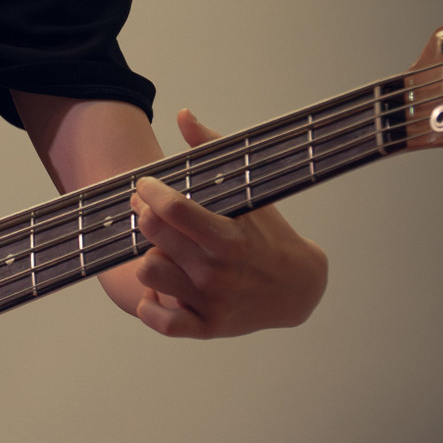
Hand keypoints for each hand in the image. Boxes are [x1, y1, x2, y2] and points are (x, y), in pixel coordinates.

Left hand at [123, 109, 329, 338]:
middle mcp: (218, 272)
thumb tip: (182, 114)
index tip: (146, 185)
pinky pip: (160, 321)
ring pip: (149, 271)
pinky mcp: (206, 328)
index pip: (173, 209)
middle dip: (143, 214)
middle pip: (154, 235)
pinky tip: (158, 286)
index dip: (149, 192)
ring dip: (149, 256)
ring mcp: (211, 302)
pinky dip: (151, 304)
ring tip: (160, 248)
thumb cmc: (270, 235)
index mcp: (229, 237)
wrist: (299, 289)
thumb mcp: (250, 193)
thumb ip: (213, 150)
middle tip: (145, 208)